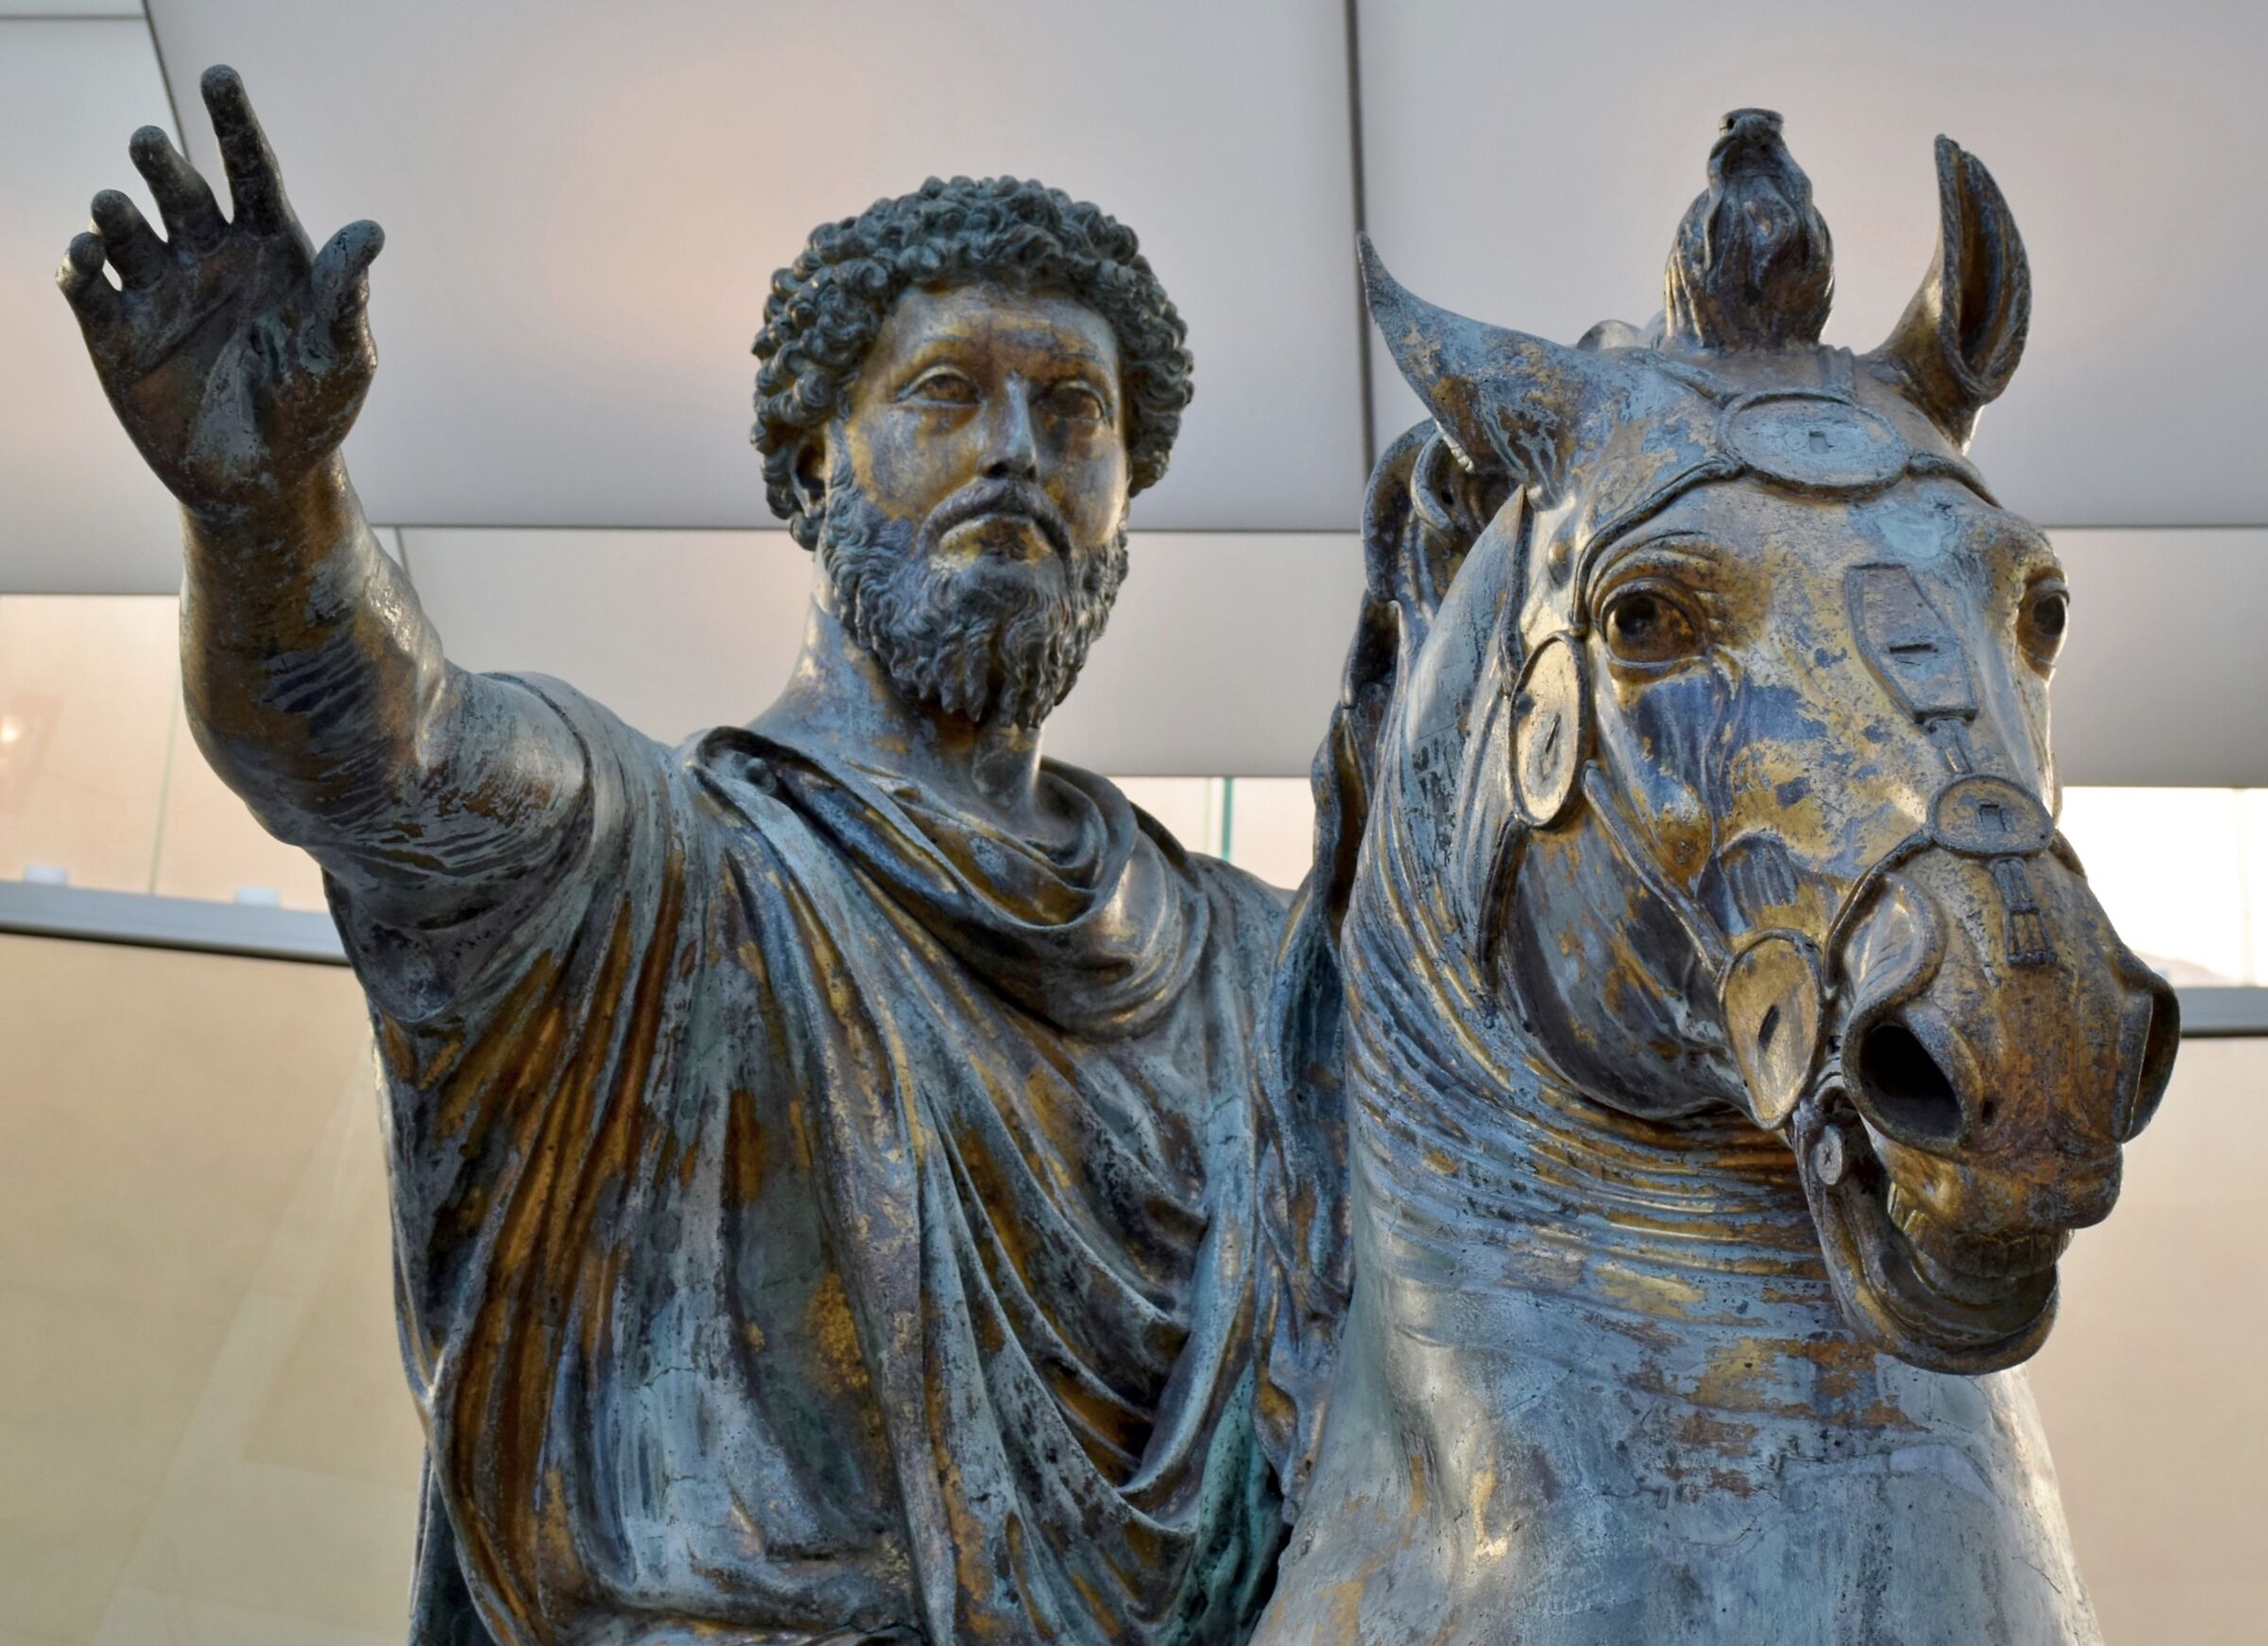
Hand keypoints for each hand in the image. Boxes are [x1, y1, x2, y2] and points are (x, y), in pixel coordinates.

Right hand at [57, 64, 383, 518]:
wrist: (264, 481)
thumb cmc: (314, 412)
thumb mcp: (342, 357)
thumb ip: (344, 296)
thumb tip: (370, 232)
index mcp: (267, 247)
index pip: (250, 170)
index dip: (234, 122)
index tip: (220, 76)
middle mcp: (207, 254)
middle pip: (178, 189)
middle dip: (160, 164)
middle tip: (147, 145)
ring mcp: (158, 289)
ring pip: (125, 228)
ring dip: (114, 213)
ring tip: (114, 210)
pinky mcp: (114, 331)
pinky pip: (86, 286)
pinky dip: (79, 266)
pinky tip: (85, 257)